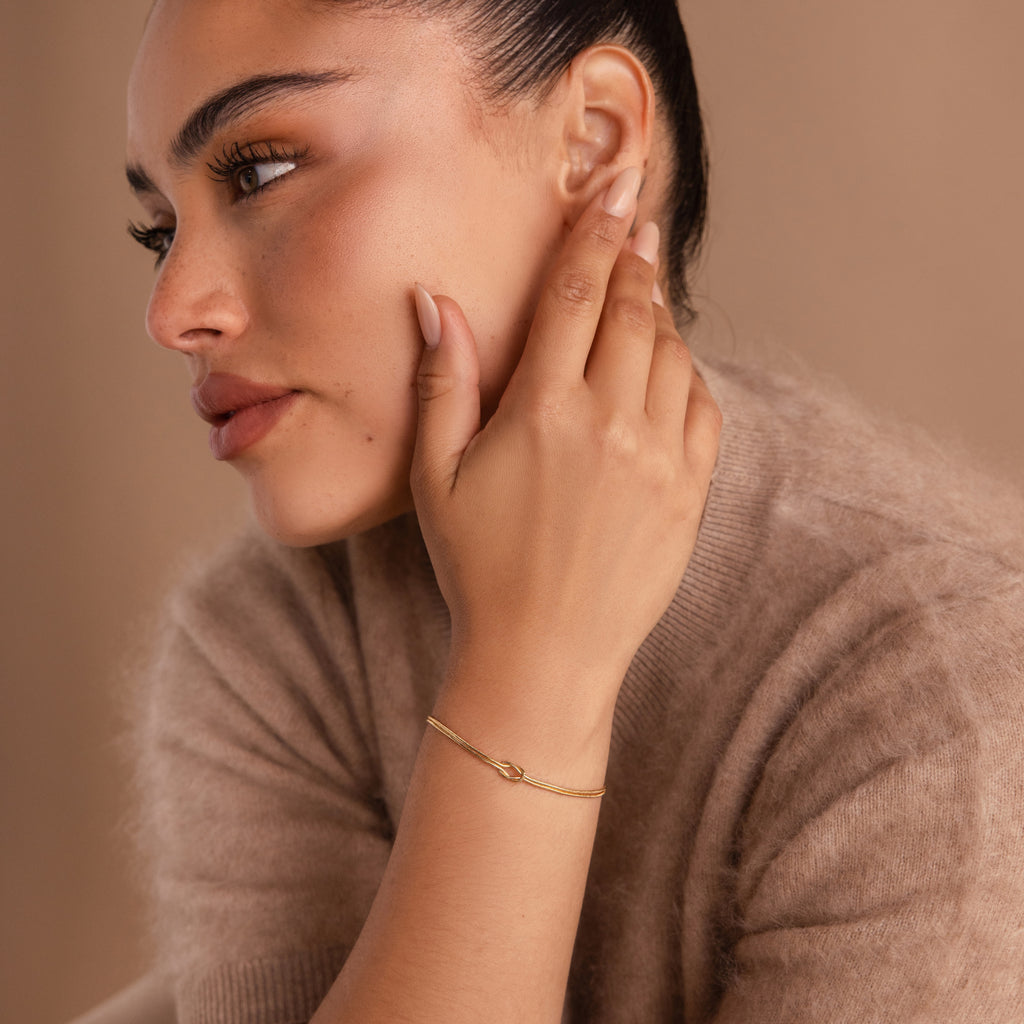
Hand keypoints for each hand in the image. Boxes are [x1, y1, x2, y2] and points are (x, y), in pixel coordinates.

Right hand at [410, 167, 720, 705]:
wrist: (545, 655)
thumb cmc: (479, 568)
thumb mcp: (437, 477)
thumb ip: (441, 381)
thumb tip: (433, 302)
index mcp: (543, 411)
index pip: (577, 293)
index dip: (595, 230)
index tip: (615, 187)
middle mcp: (609, 424)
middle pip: (635, 309)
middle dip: (635, 256)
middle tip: (637, 219)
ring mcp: (660, 460)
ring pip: (674, 353)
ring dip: (661, 313)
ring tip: (645, 293)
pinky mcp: (690, 494)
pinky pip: (704, 408)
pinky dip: (689, 374)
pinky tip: (667, 368)